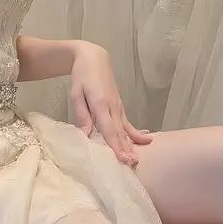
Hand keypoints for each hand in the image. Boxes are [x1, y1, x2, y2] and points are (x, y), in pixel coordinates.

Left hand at [69, 42, 153, 166]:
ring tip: (137, 159)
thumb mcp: (76, 93)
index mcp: (100, 104)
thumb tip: (85, 135)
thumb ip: (82, 114)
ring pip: (125, 129)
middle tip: (131, 164)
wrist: (94, 59)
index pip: (109, 129)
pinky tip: (146, 141)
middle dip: (125, 149)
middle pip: (119, 132)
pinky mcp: (119, 106)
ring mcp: (118, 107)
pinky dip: (136, 133)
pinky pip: (128, 122)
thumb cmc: (82, 76)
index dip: (115, 145)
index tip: (122, 158)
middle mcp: (113, 107)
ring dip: (131, 144)